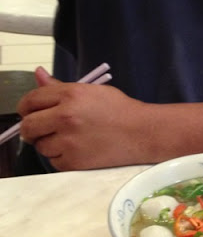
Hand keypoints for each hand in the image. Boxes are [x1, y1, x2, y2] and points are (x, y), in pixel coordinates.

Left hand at [17, 67, 146, 169]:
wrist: (142, 133)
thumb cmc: (120, 110)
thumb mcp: (91, 91)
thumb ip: (60, 87)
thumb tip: (38, 75)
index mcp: (70, 94)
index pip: (31, 100)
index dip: (27, 108)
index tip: (31, 113)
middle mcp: (66, 116)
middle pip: (28, 126)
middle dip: (31, 129)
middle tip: (41, 130)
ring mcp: (69, 141)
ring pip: (40, 146)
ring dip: (49, 144)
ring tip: (68, 140)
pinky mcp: (74, 161)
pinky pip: (54, 161)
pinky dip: (61, 157)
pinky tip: (77, 150)